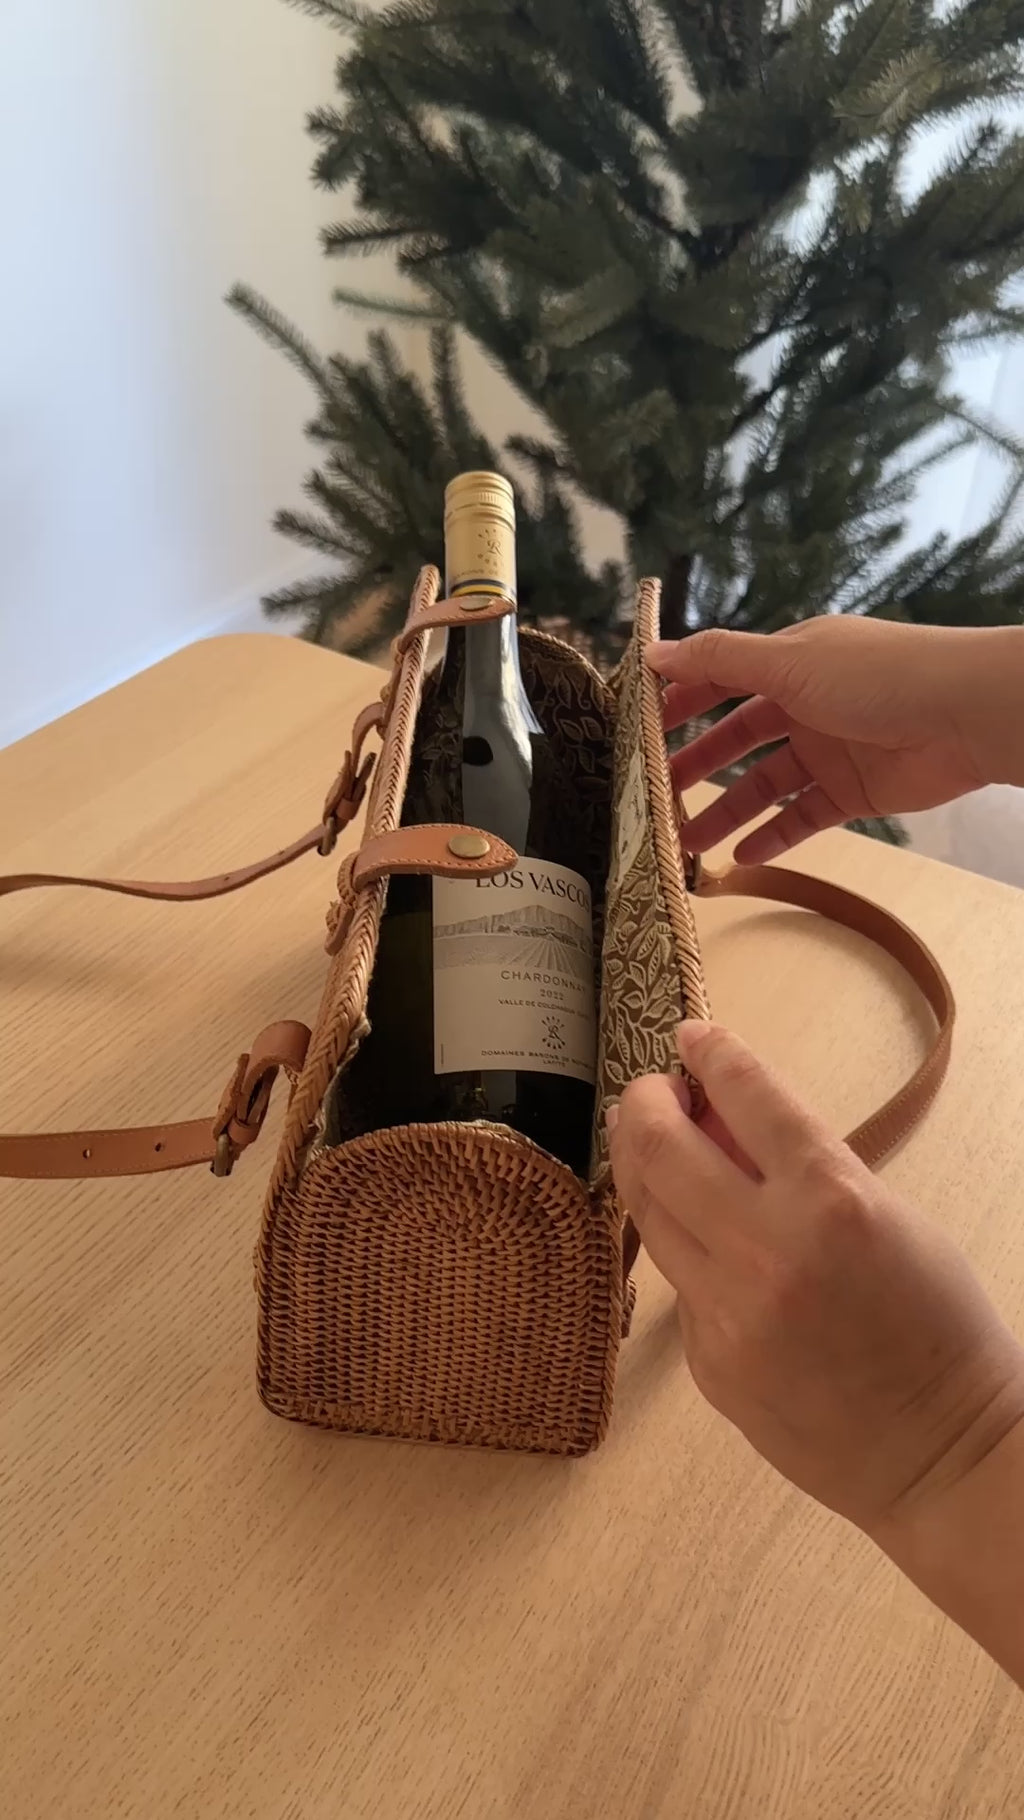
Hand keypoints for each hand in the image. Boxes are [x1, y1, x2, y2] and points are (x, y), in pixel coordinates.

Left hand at [608, 1020, 1023, 1536]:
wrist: (944, 1455)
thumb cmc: (939, 1328)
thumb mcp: (892, 1219)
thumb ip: (810, 1173)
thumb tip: (733, 1129)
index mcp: (832, 1199)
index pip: (751, 1096)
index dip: (715, 1054)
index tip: (694, 1036)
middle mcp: (768, 1249)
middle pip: (665, 1148)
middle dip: (646, 1104)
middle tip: (651, 1092)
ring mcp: (729, 1311)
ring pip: (650, 1214)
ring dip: (643, 1167)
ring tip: (650, 1145)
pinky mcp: (708, 1362)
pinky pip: (677, 1284)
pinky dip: (683, 1247)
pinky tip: (700, 1239)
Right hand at [646, 617, 1022, 864]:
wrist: (964, 715)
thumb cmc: (878, 675)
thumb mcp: (788, 660)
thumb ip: (720, 660)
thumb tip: (654, 653)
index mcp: (791, 662)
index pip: (722, 679)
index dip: (680, 700)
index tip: (639, 726)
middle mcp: (807, 703)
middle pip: (738, 739)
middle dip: (696, 766)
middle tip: (654, 795)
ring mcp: (830, 750)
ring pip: (764, 785)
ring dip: (726, 811)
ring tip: (684, 841)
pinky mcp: (854, 792)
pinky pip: (803, 818)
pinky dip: (772, 836)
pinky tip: (741, 856)